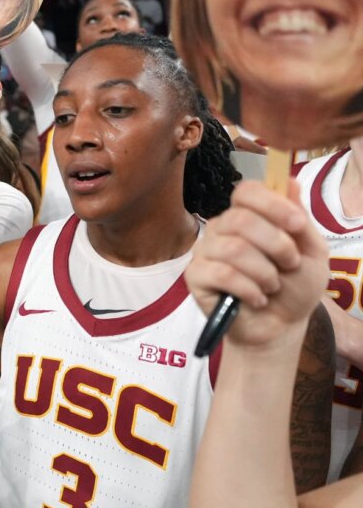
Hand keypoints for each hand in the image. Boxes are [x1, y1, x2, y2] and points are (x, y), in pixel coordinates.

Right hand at [185, 180, 327, 347]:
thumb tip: (290, 181)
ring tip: (272, 286)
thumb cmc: (294, 286)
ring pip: (233, 249)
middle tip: (289, 265)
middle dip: (276, 245)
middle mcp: (222, 228)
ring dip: (264, 272)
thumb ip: (300, 219)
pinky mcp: (195, 276)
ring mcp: (205, 251)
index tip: (297, 225)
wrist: (279, 325)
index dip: (272, 204)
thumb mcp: (311, 251)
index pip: (246, 191)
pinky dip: (248, 289)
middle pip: (241, 220)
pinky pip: (221, 274)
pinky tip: (256, 298)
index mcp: (248, 215)